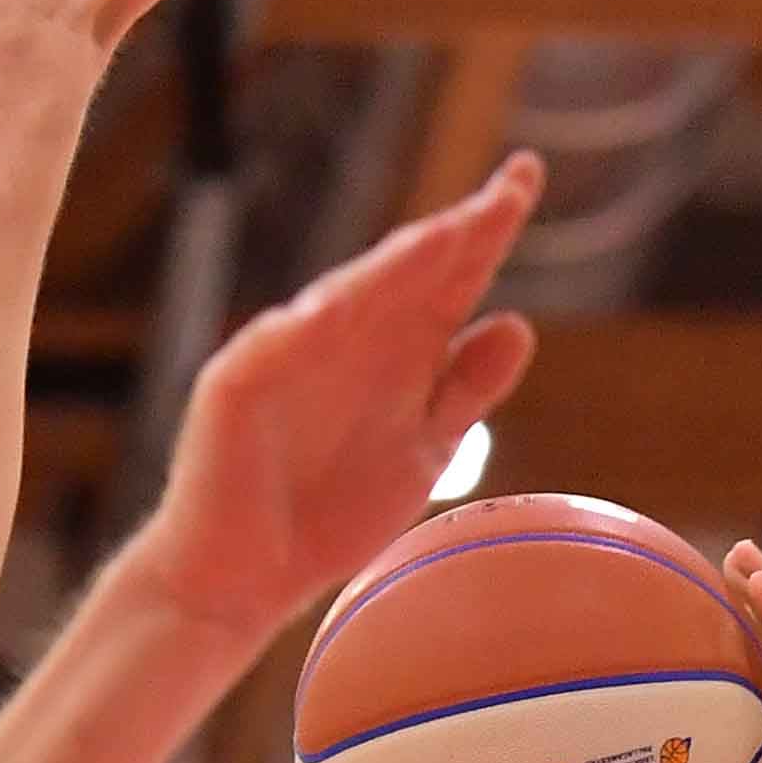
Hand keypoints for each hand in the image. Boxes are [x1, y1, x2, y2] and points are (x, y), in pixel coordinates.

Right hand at [135, 159, 547, 633]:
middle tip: (513, 186)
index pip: (446, 281)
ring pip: (345, 301)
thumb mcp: (422, 452)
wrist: (244, 581)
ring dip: (392, 269)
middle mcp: (342, 339)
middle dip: (459, 232)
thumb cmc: (326, 518)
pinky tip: (334, 307)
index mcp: (392, 353)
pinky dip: (302, 329)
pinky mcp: (234, 389)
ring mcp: (285, 357)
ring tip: (444, 236)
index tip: (527, 181)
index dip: (486, 234)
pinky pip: (269, 350)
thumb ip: (464, 392)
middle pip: (407, 275)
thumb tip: (518, 324)